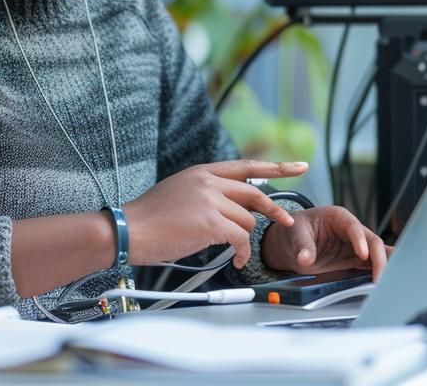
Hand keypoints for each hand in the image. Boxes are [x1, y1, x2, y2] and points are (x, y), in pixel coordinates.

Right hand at [123, 160, 305, 268]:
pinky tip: (236, 259)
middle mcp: (208, 182)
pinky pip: (241, 238)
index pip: (246, 166)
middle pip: (254, 193)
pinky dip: (243, 252)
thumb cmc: (148, 219)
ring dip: (245, 240)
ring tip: (236, 251)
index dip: (275, 167)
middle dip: (274, 209)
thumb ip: (205, 192)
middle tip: (286, 221)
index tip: (298, 166)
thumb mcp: (178, 192)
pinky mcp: (210, 222)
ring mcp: (210, 200)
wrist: (128, 230)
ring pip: (247, 220)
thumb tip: (229, 205)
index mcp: (201, 172)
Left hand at [260, 205, 390, 281]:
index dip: (359, 240)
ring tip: (390, 281)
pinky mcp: (354, 260)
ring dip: (384, 266)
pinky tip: (387, 280)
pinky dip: (379, 272)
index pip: (354, 227)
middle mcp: (350, 230)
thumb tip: (305, 258)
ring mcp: (355, 246)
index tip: (361, 254)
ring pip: (376, 254)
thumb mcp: (295, 235)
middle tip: (378, 277)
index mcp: (338, 217)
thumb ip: (302, 246)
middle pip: (372, 241)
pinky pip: (371, 265)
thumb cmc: (294, 231)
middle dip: (378, 258)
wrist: (290, 243)